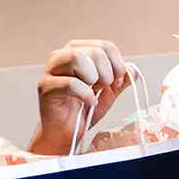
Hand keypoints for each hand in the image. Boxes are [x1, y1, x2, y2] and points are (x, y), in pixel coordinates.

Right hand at [31, 40, 134, 154]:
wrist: (67, 132)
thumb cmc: (84, 109)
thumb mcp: (109, 92)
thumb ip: (121, 79)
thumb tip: (132, 71)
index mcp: (78, 51)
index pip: (105, 46)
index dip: (117, 65)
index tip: (116, 82)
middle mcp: (62, 55)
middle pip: (95, 52)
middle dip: (107, 74)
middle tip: (102, 89)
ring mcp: (51, 69)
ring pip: (78, 58)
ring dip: (93, 78)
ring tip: (93, 91)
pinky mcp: (46, 86)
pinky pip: (71, 83)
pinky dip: (86, 94)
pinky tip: (88, 102)